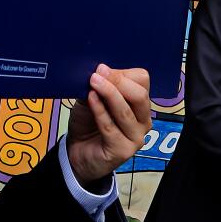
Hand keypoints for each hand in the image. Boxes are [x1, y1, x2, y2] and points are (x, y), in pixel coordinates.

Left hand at [65, 65, 151, 188]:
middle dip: (118, 82)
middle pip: (140, 96)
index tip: (102, 69)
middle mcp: (143, 121)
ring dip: (109, 94)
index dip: (122, 74)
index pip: (142, 81)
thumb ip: (100, 86)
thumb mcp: (92, 98)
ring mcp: (136, 138)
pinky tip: (91, 99)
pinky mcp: (123, 151)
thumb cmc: (88, 123)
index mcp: (140, 104)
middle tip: (98, 74)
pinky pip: (110, 127)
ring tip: (93, 83)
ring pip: (125, 111)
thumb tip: (100, 70)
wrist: (77, 152)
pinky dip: (99, 111)